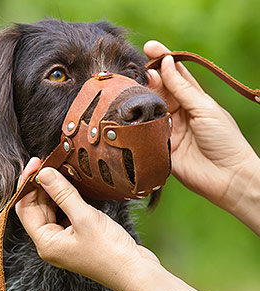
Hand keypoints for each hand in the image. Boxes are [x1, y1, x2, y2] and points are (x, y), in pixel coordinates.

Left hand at [16, 158, 216, 290]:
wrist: (134, 270)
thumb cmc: (110, 251)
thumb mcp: (84, 217)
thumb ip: (62, 194)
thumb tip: (43, 173)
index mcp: (46, 242)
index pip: (25, 209)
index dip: (27, 184)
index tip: (36, 164)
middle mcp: (50, 242)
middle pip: (36, 207)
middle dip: (40, 185)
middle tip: (48, 162)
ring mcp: (63, 239)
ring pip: (50, 208)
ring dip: (52, 190)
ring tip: (59, 170)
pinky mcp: (76, 234)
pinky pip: (63, 212)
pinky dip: (64, 197)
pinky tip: (71, 185)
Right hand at [144, 41, 259, 233]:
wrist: (227, 176)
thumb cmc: (224, 139)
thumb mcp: (205, 108)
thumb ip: (183, 88)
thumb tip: (166, 63)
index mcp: (193, 100)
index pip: (175, 75)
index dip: (162, 60)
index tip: (149, 47)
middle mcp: (178, 112)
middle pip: (159, 90)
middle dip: (148, 78)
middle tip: (138, 71)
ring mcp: (167, 129)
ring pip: (149, 109)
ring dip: (140, 98)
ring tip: (131, 87)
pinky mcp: (159, 147)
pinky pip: (144, 132)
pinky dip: (136, 123)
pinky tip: (128, 113)